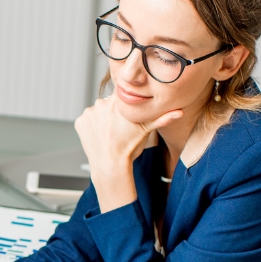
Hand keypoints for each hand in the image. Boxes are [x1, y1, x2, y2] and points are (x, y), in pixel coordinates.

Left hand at [74, 97, 182, 211]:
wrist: (111, 166)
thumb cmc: (129, 149)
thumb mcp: (147, 131)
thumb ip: (162, 118)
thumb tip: (180, 112)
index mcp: (118, 101)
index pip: (121, 95)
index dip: (124, 105)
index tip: (125, 116)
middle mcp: (101, 103)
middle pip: (108, 104)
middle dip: (112, 113)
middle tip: (118, 128)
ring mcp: (89, 113)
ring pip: (97, 112)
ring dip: (101, 119)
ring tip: (109, 133)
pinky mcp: (79, 122)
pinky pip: (86, 121)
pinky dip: (91, 127)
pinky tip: (99, 136)